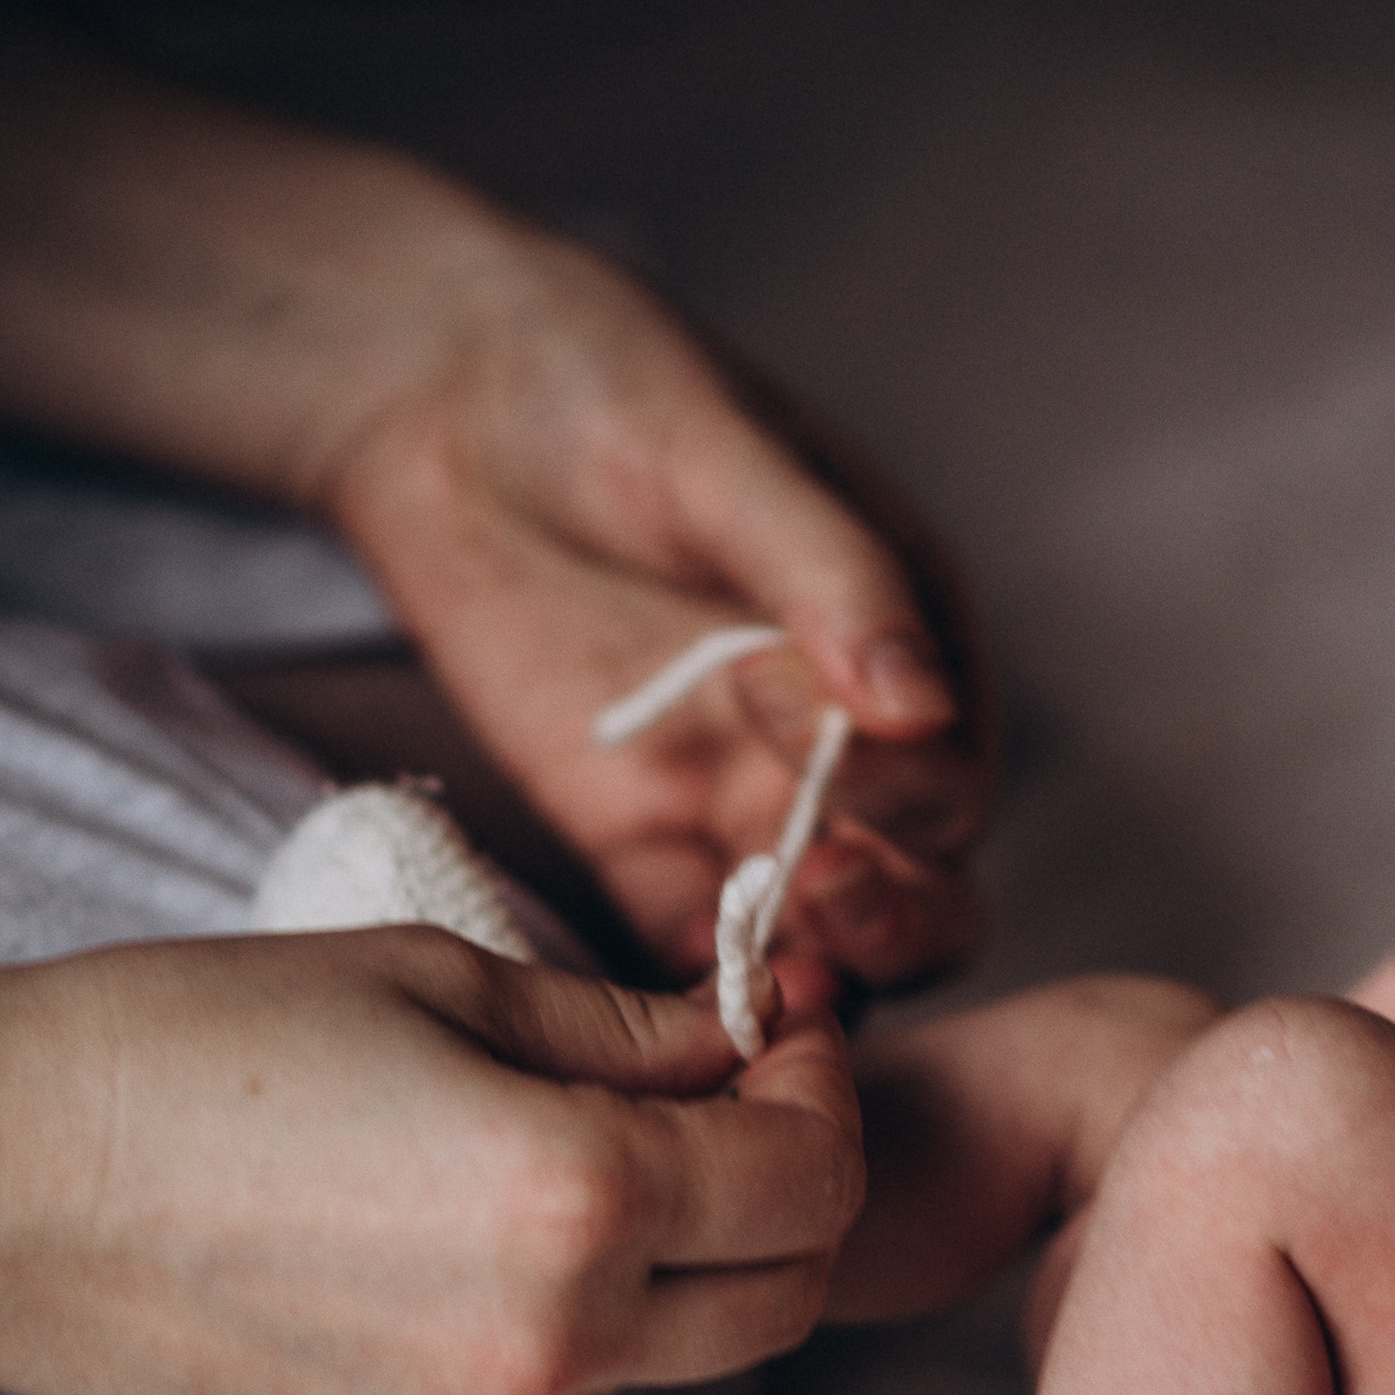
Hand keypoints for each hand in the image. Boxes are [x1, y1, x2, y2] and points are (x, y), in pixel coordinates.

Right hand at [0, 935, 862, 1394]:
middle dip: (793, 1191)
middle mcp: (558, 1347)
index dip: (824, 1091)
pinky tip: (467, 1236)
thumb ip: (627, 1029)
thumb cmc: (195, 1045)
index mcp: (579, 1202)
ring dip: (679, 1260)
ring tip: (575, 1151)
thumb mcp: (438, 978)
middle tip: (733, 1098)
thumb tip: (747, 1042)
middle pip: (784, 1296)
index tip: (785, 1032)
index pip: (813, 1178)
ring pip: (675, 1352)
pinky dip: (574, 1320)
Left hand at [320, 233, 992, 984]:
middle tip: (817, 891)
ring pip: (824, 941)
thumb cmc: (607, 390)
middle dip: (889, 912)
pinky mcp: (639, 841)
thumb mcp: (724, 459)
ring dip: (810, 967)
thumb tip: (923, 704)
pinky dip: (698, 989)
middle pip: (919, 889)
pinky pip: (691, 948)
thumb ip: (829, 577)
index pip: (950, 772)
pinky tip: (674, 1004)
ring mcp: (742, 801)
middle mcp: (844, 746)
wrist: (443, 401)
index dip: (903, 786)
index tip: (816, 738)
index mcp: (907, 645)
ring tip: (761, 959)